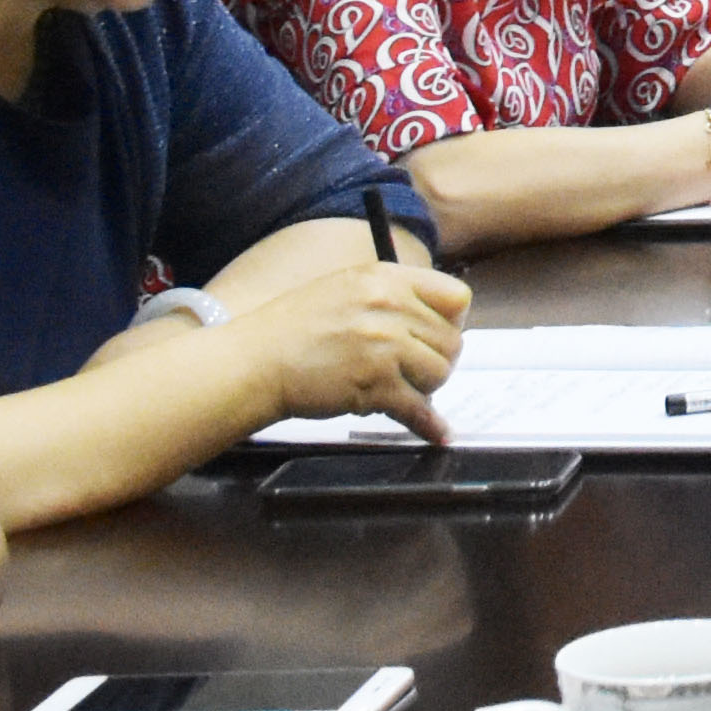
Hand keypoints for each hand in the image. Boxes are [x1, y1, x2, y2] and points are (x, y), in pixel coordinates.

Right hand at [216, 254, 471, 440]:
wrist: (254, 362)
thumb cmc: (291, 329)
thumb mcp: (344, 287)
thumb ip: (390, 296)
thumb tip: (431, 319)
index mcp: (385, 279)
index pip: (456, 296)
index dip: (453, 321)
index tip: (440, 334)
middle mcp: (389, 308)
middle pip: (452, 340)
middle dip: (436, 359)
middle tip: (415, 369)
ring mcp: (383, 347)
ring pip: (440, 373)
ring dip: (425, 387)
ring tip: (400, 387)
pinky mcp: (374, 385)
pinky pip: (418, 408)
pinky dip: (428, 424)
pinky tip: (436, 431)